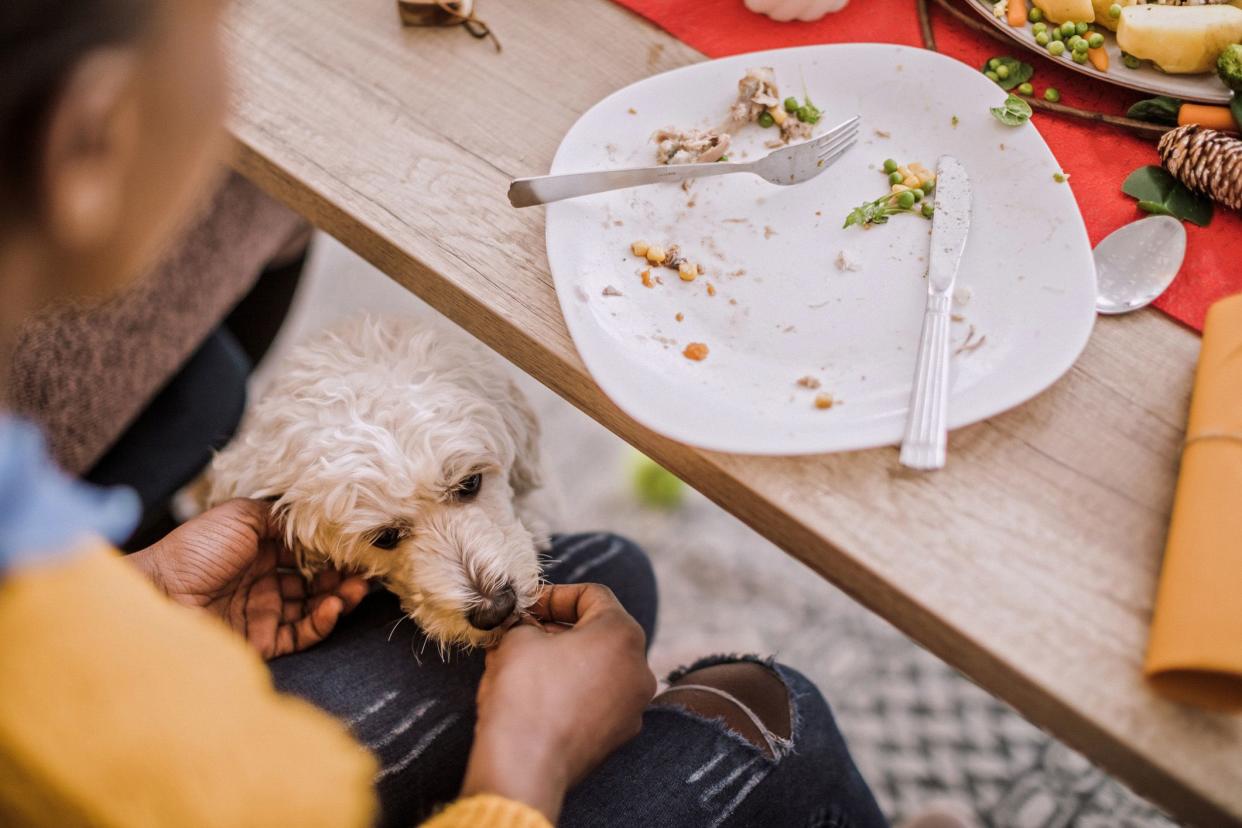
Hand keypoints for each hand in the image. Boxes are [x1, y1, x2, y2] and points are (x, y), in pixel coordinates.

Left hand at [128, 499, 368, 659]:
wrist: (157, 594)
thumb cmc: (195, 549)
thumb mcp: (240, 516)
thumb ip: (281, 516)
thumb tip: (319, 520)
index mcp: (259, 550)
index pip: (306, 551)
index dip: (331, 549)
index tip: (358, 545)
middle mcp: (264, 580)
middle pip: (315, 580)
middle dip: (342, 575)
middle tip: (364, 571)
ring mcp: (264, 612)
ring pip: (314, 607)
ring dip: (338, 598)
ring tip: (355, 590)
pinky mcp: (262, 640)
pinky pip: (302, 633)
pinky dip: (322, 621)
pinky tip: (331, 607)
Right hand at [460, 583, 655, 822]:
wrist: (525, 767)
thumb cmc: (524, 693)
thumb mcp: (517, 639)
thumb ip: (526, 622)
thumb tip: (527, 626)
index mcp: (622, 633)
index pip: (592, 595)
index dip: (554, 595)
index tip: (527, 608)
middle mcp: (640, 667)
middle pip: (599, 631)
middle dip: (559, 629)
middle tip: (523, 634)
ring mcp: (635, 704)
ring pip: (599, 666)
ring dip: (566, 659)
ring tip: (526, 664)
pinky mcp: (621, 734)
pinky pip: (599, 698)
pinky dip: (574, 689)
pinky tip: (540, 696)